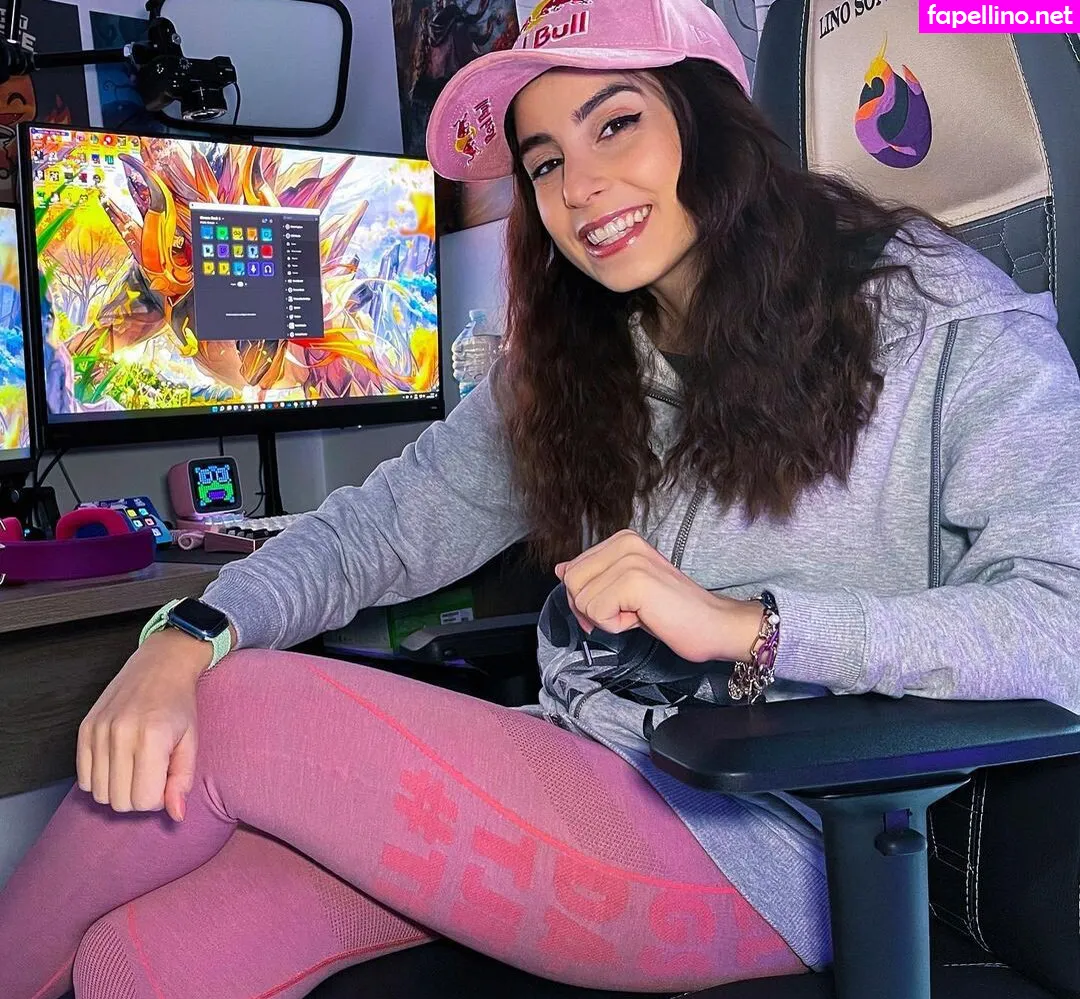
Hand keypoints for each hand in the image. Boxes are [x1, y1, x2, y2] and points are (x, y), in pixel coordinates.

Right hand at [76, 629, 211, 821]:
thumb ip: (182, 781)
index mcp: (152, 738)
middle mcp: (121, 734)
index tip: (165, 782)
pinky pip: (83, 779)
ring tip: (136, 767)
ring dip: (119, 789)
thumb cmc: (179, 704)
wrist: (160, 665)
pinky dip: (100, 779)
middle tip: (152, 775)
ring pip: (99, 794)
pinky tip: (118, 763)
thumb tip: (176, 815)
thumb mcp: (191, 741)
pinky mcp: (84, 729)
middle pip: (120, 802)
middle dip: (138, 797)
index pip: (144, 800)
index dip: (157, 799)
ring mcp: (99, 731)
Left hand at [554, 529, 763, 662]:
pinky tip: (643, 618)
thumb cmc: (673, 612)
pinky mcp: (633, 580)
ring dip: (607, 619)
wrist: (714, 625)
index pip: (572, 569)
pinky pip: (596, 613)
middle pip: (570, 583)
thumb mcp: (624, 590)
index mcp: (622, 540)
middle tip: (626, 613)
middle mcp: (624, 542)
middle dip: (591, 609)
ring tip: (639, 613)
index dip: (585, 598)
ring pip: (581, 600)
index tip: (616, 607)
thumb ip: (593, 576)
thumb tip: (560, 569)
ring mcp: (629, 559)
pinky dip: (615, 626)